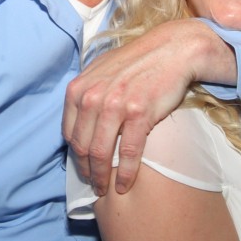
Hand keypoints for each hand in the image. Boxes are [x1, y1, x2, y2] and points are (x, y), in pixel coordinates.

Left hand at [65, 20, 223, 195]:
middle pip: (82, 146)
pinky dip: (126, 173)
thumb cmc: (136, 62)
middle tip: (93, 185)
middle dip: (86, 171)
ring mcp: (115, 105)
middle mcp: (92, 97)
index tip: (82, 167)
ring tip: (105, 190)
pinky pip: (128, 152)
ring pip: (101, 153)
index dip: (75, 156)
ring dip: (101, 177)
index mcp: (79, 88)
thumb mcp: (100, 70)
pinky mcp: (138, 114)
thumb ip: (86, 92)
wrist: (171, 51)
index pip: (69, 133)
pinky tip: (126, 185)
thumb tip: (77, 119)